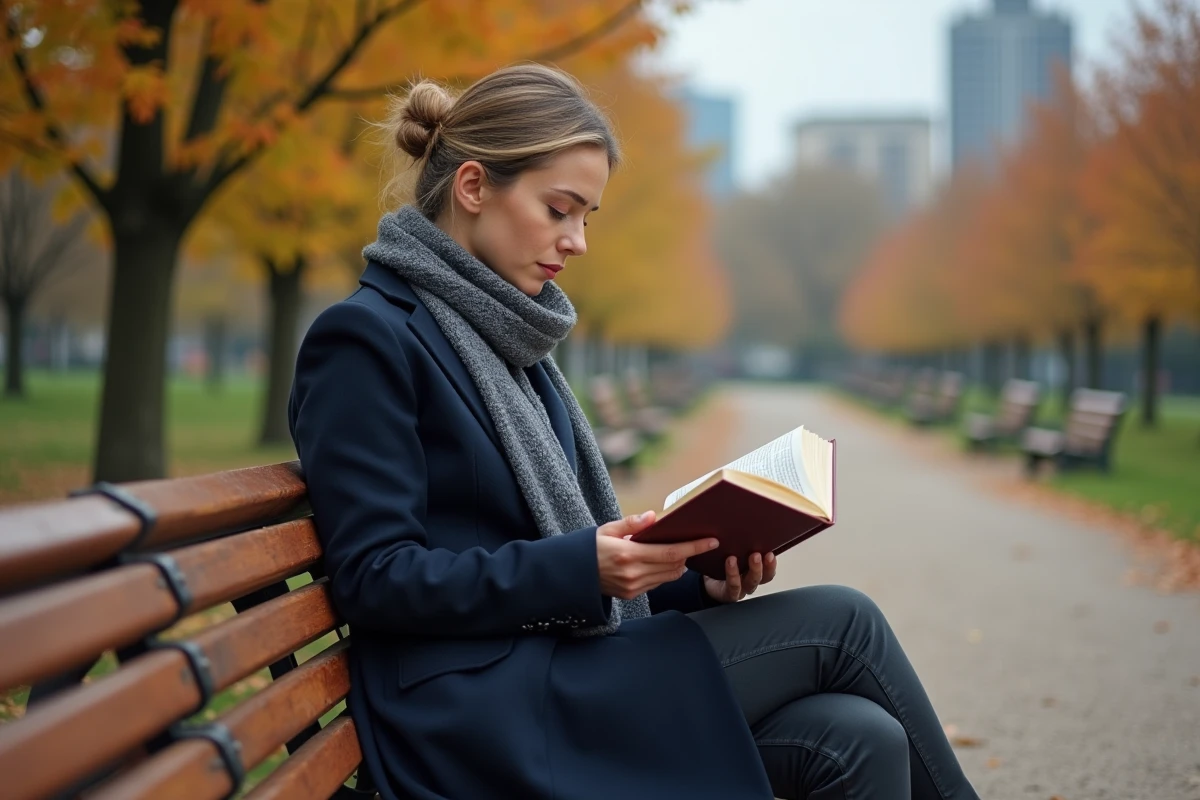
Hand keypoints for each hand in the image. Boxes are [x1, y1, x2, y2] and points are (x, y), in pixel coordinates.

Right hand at [596, 512, 719, 599]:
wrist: (572, 575)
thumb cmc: (589, 548)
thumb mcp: (606, 530)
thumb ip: (631, 523)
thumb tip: (654, 516)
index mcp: (629, 554)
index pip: (671, 552)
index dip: (694, 547)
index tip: (712, 541)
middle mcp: (633, 574)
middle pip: (674, 566)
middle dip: (689, 555)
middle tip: (698, 543)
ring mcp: (633, 587)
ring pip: (668, 577)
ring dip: (678, 565)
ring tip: (682, 552)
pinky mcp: (631, 595)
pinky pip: (657, 583)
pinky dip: (665, 573)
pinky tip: (664, 562)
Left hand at [703, 551, 775, 603]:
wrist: (703, 582)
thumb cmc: (721, 565)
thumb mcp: (734, 554)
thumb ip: (743, 546)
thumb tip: (750, 526)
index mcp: (753, 572)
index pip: (768, 572)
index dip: (771, 565)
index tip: (770, 553)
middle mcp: (749, 582)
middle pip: (760, 578)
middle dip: (760, 566)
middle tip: (756, 554)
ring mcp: (740, 590)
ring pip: (749, 583)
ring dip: (747, 570)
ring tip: (740, 557)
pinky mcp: (728, 594)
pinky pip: (733, 586)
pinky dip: (732, 574)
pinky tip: (730, 561)